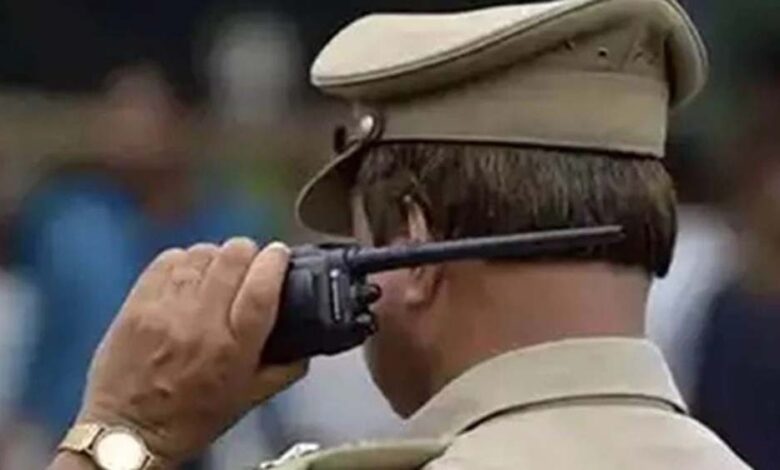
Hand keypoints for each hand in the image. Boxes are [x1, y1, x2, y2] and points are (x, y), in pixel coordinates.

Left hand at [75, 239, 306, 466]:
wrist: (129, 432)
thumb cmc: (188, 420)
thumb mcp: (249, 399)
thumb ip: (284, 370)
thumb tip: (305, 347)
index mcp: (234, 348)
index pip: (262, 286)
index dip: (276, 261)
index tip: (281, 255)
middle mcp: (201, 323)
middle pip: (233, 258)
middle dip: (249, 253)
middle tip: (250, 264)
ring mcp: (166, 310)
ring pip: (202, 253)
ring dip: (217, 257)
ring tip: (218, 272)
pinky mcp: (138, 304)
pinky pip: (168, 260)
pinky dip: (184, 261)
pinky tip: (188, 275)